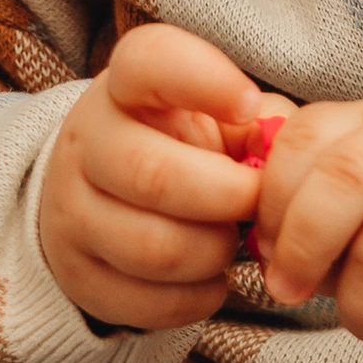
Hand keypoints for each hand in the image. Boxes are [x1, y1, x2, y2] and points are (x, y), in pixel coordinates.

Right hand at [36, 23, 293, 327]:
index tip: (249, 105)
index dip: (205, 80)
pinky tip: (210, 277)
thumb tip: (290, 156)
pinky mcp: (76, 274)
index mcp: (125, 88)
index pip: (149, 61)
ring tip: (230, 242)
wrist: (100, 198)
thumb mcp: (215, 119)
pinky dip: (197, 296)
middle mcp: (86, 142)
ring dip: (214, 252)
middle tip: (254, 203)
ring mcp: (71, 211)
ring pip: (154, 248)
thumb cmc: (182, 149)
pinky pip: (147, 301)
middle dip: (226, 197)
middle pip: (155, 176)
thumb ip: (259, 126)